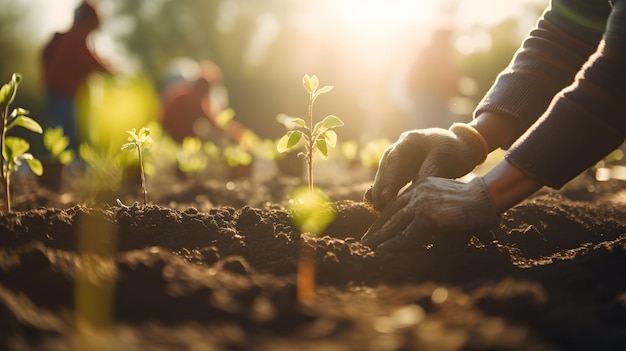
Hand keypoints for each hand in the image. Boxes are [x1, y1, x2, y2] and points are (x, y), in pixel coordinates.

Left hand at [361, 177, 499, 252]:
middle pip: (391, 212)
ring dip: (380, 238)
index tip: (376, 228)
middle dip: (378, 228)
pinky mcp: (426, 216)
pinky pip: (406, 235)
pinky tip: (383, 251)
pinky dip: (393, 245)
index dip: (384, 217)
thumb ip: (432, 210)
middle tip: (366, 240)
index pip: (397, 203)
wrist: (486, 198)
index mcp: (421, 185)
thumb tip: (423, 228)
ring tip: (370, 248)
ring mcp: (420, 202)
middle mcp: (417, 192)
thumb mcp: (445, 202)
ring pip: (395, 224)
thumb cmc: (472, 204)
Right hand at [364, 123, 487, 211]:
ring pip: (385, 173)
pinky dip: (388, 190)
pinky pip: (391, 178)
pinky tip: (385, 204)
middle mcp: (401, 145)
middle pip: (385, 166)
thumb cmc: (455, 151)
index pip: (394, 159)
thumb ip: (429, 172)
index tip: (386, 197)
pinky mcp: (403, 165)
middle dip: (381, 186)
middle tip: (378, 206)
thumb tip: (415, 190)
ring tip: (378, 208)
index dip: (389, 179)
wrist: (462, 147)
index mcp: (411, 140)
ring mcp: (400, 155)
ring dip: (381, 189)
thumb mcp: (444, 160)